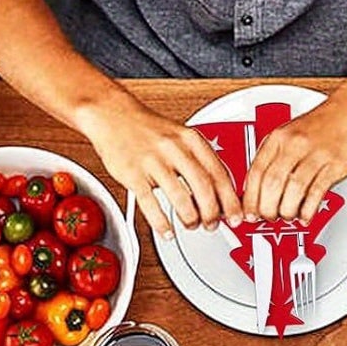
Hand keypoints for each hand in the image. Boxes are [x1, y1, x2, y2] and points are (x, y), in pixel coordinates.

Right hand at [77, 93, 240, 239]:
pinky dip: (161, 223)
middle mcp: (174, 148)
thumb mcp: (179, 135)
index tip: (234, 216)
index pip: (219, 173)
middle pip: (203, 188)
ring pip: (180, 198)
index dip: (230, 200)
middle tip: (212, 225)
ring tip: (190, 225)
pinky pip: (151, 204)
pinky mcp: (132, 174)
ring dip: (190, 219)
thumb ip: (197, 160)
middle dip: (211, 213)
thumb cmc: (146, 129)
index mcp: (190, 138)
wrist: (112, 114)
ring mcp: (153, 161)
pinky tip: (167, 231)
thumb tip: (216, 193)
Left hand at [244, 85, 346, 222]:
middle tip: (269, 218)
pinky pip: (317, 192)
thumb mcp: (288, 135)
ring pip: (293, 191)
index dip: (250, 199)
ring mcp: (316, 154)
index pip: (256, 173)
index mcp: (278, 138)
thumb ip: (273, 159)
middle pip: (272, 185)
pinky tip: (305, 215)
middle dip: (267, 209)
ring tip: (288, 216)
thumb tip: (257, 190)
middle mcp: (295, 144)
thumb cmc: (322, 125)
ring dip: (287, 211)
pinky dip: (308, 209)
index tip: (250, 214)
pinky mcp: (335, 164)